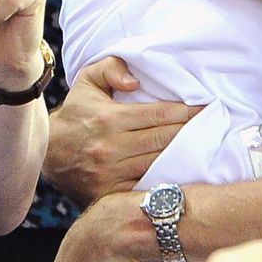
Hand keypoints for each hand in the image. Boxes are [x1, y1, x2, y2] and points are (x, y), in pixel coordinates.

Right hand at [43, 56, 199, 206]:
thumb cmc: (76, 113)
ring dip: (183, 155)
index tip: (205, 107)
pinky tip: (182, 171)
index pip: (158, 115)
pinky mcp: (109, 193)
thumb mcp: (87, 81)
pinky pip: (145, 185)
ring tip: (204, 145)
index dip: (186, 111)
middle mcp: (110, 148)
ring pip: (158, 163)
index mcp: (109, 120)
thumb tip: (134, 81)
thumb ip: (111, 68)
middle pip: (163, 139)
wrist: (48, 154)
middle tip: (213, 124)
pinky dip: (164, 178)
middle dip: (191, 131)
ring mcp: (110, 174)